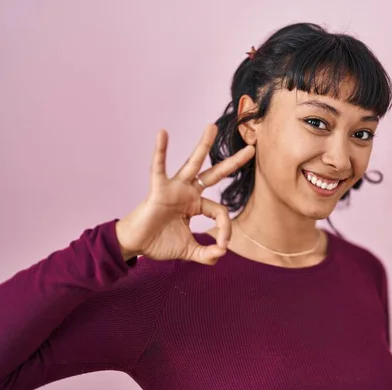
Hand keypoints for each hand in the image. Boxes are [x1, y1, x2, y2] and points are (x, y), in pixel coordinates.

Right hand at [115, 124, 254, 264]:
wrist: (136, 245)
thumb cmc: (160, 243)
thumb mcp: (189, 251)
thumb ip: (206, 255)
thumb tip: (221, 254)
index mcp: (196, 204)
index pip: (220, 211)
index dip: (226, 229)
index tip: (222, 246)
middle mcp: (188, 192)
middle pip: (215, 174)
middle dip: (233, 162)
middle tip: (251, 149)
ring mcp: (175, 188)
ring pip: (193, 164)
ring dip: (203, 145)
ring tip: (211, 127)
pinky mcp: (159, 189)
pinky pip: (158, 167)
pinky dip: (160, 151)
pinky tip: (162, 133)